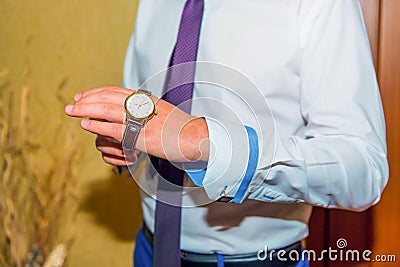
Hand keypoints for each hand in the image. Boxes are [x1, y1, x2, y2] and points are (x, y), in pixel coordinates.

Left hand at [64, 86, 208, 163]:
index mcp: (148, 100)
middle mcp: (144, 105)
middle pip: (109, 97)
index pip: (117, 91)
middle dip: (88, 99)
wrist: (199, 138)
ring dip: (87, 109)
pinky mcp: (144, 136)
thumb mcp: (163, 114)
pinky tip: (87, 124)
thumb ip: (146, 112)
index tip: (84, 96)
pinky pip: (116, 128)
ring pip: (109, 109)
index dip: (97, 92)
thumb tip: (132, 115)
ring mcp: (144, 120)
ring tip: (72, 111)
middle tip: (72, 103)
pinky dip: (99, 125)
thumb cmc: (181, 129)